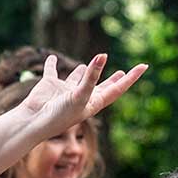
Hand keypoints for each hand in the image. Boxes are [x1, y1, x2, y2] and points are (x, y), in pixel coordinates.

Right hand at [16, 53, 147, 141]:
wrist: (34, 122)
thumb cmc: (59, 115)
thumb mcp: (80, 95)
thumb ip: (91, 77)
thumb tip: (103, 56)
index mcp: (93, 103)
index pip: (117, 88)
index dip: (131, 78)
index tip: (144, 67)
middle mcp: (81, 96)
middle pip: (102, 86)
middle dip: (113, 79)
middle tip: (124, 72)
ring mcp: (65, 91)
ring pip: (78, 79)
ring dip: (84, 73)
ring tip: (87, 65)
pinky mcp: (50, 85)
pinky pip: (51, 72)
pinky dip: (51, 65)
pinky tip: (51, 58)